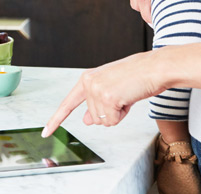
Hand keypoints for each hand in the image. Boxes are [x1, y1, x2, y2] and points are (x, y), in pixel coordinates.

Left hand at [42, 52, 163, 136]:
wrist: (155, 67)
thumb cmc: (137, 76)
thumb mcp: (112, 89)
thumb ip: (96, 104)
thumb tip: (86, 120)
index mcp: (87, 79)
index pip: (68, 103)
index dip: (56, 120)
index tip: (46, 133)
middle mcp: (88, 83)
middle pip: (93, 118)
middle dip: (111, 113)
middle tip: (123, 96)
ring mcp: (96, 90)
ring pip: (103, 121)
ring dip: (118, 114)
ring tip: (127, 95)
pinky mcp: (107, 97)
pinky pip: (112, 121)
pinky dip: (123, 114)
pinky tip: (129, 99)